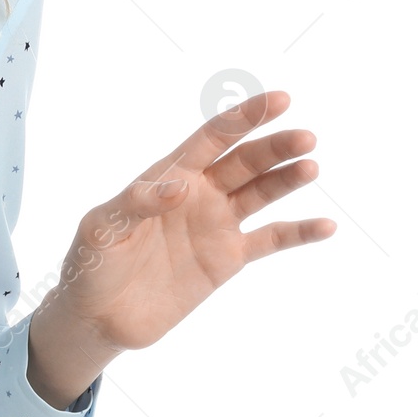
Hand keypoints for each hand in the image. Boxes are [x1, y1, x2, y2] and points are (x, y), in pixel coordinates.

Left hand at [40, 91, 335, 354]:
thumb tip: (180, 187)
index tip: (278, 100)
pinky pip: (270, 241)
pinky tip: (326, 226)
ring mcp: (215, 226)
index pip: (211, 139)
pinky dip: (298, 233)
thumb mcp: (102, 228)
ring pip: (260, 194)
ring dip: (287, 180)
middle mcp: (197, 194)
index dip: (243, 118)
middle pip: (243, 162)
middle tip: (305, 136)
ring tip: (312, 165)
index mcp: (166, 177)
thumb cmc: (91, 264)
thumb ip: (137, 204)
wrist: (99, 316)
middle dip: (273, 147)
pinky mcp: (226, 260)